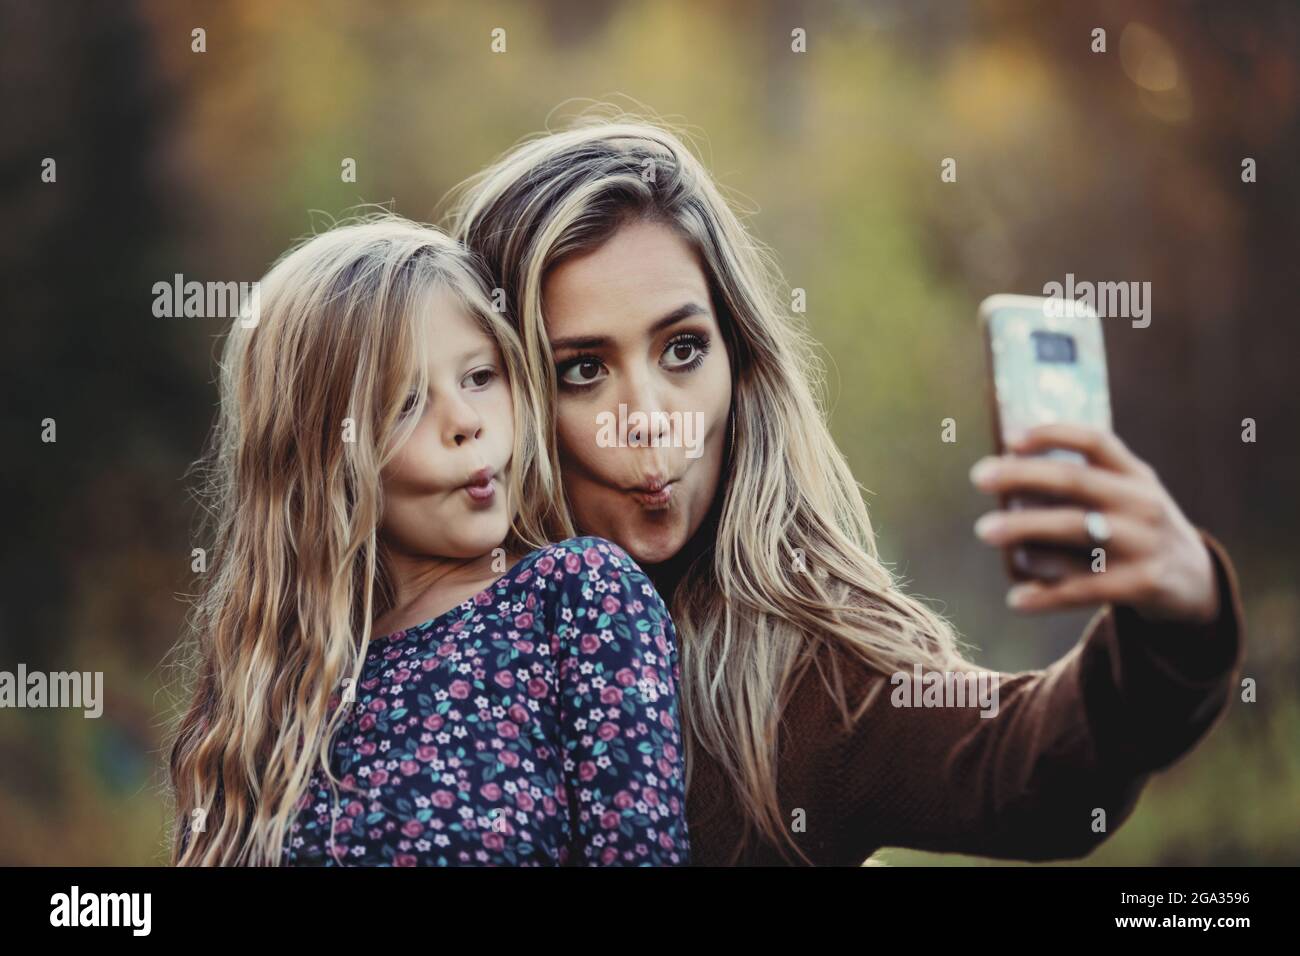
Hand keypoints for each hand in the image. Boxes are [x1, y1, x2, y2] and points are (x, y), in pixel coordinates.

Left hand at [970, 423, 1218, 623]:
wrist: (1195, 583)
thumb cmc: (1135, 531)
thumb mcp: (1125, 497)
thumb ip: (1081, 484)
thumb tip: (1005, 473)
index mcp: (1136, 475)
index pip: (1096, 441)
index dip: (1053, 433)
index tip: (1009, 437)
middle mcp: (1142, 503)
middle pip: (1076, 481)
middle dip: (1023, 475)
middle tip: (979, 476)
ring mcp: (1143, 543)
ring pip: (1076, 531)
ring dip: (1026, 529)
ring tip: (986, 530)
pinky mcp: (1141, 584)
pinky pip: (1085, 588)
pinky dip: (1047, 595)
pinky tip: (1016, 599)